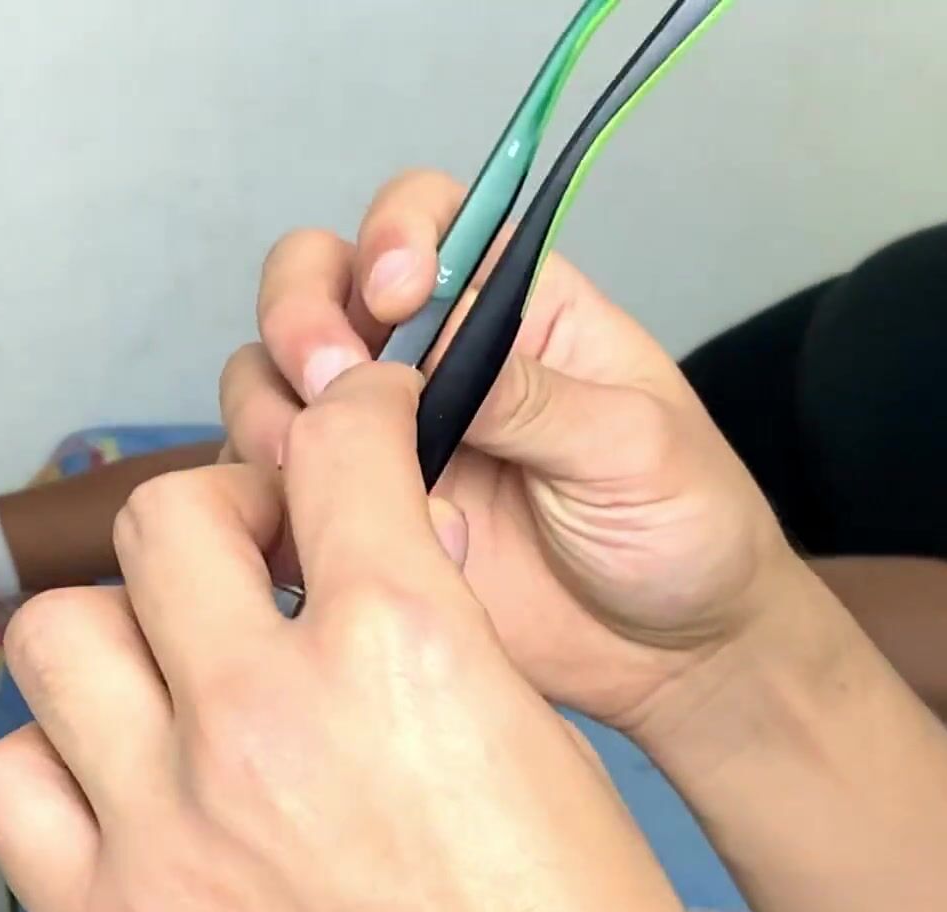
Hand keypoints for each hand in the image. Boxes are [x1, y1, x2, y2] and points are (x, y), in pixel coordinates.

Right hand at [224, 169, 812, 748]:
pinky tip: (298, 530)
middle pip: (323, 281)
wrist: (675, 659)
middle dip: (301, 312)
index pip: (428, 218)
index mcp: (515, 307)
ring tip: (304, 463)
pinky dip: (261, 492)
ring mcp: (384, 438)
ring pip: (277, 377)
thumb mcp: (632, 448)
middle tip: (325, 378)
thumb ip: (532, 396)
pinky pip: (273, 485)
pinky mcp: (356, 520)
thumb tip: (435, 353)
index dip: (394, 231)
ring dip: (270, 403)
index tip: (396, 292)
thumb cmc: (684, 529)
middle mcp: (433, 356)